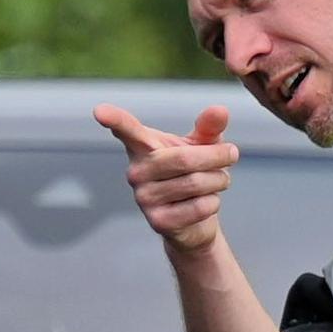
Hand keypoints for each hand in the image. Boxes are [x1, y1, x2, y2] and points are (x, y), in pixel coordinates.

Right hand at [92, 103, 239, 257]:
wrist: (195, 221)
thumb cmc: (194, 173)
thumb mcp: (202, 146)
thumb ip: (208, 128)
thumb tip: (221, 109)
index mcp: (143, 147)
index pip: (126, 130)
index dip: (114, 119)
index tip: (100, 111)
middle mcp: (136, 171)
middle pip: (184, 158)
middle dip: (216, 156)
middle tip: (232, 153)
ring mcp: (143, 198)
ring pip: (196, 182)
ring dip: (219, 179)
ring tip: (220, 180)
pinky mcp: (157, 222)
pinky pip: (199, 206)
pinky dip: (214, 202)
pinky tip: (207, 202)